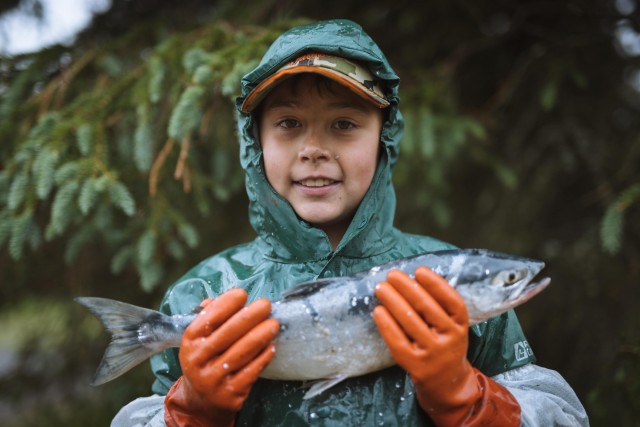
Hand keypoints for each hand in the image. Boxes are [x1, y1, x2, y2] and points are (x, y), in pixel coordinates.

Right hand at [164, 288, 278, 426]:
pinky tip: (271, 347)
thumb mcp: (201, 338)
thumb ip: (212, 316)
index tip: (242, 294)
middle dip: (248, 317)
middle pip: (226, 335)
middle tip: (265, 305)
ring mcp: (212, 379)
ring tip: (273, 324)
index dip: (225, 305)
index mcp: (190, 341)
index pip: (207, 320)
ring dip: (259, 336)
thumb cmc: (207, 359)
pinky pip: (250, 373)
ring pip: (240, 354)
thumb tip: (227, 296)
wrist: (201, 400)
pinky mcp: (229, 394)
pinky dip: (262, 358)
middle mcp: (197, 361)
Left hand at [373, 266, 519, 425]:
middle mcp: (450, 339)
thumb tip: (409, 278)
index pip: (452, 301)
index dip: (436, 284)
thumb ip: (438, 306)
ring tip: (380, 288)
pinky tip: (378, 310)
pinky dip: (386, 324)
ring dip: (393, 300)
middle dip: (407, 288)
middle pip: (427, 308)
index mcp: (461, 325)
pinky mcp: (414, 364)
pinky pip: (397, 340)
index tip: (418, 270)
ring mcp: (432, 353)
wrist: (446, 382)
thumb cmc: (443, 343)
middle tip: (391, 275)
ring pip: (410, 321)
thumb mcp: (451, 326)